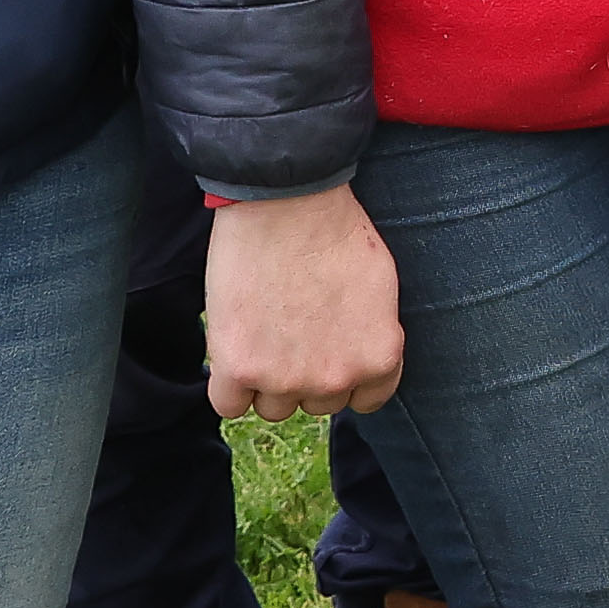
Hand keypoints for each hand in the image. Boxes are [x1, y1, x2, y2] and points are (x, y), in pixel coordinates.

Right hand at [203, 187, 407, 418]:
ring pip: (272, 406)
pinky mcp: (239, 370)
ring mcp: (286, 379)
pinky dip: (228, 384)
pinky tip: (234, 346)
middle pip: (315, 402)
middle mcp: (336, 378)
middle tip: (291, 326)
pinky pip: (229, 405)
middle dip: (304, 372)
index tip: (329, 349)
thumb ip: (371, 335)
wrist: (287, 201)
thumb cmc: (334, 230)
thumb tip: (356, 358)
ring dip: (264, 378)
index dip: (344, 371)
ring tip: (262, 328)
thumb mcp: (380, 287)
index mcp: (378, 356)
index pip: (366, 399)